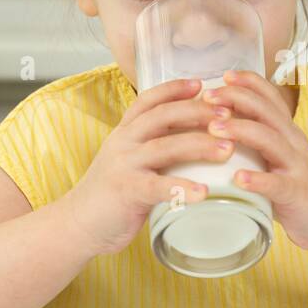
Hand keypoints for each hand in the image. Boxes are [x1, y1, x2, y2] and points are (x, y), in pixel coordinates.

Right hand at [56, 77, 237, 256]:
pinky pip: (158, 187)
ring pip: (165, 147)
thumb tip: (196, 137)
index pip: (149, 100)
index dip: (174, 89)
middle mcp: (123, 142)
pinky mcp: (126, 191)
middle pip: (163, 116)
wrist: (78, 223)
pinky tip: (203, 193)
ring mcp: (124, 165)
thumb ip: (154, 146)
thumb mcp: (129, 159)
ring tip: (228, 150)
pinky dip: (182, 188)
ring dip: (199, 146)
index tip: (202, 84)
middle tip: (229, 116)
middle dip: (198, 112)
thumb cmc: (113, 192)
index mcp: (125, 131)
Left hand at [201, 69, 307, 253]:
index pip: (269, 97)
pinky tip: (238, 179)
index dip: (247, 82)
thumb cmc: (298, 186)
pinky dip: (257, 180)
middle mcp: (293, 143)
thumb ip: (257, 141)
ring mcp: (297, 167)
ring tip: (214, 129)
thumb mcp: (280, 156)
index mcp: (287, 131)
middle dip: (236, 99)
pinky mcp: (296, 193)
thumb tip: (216, 125)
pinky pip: (276, 184)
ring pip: (270, 140)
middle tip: (207, 98)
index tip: (223, 76)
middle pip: (266, 111)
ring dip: (241, 130)